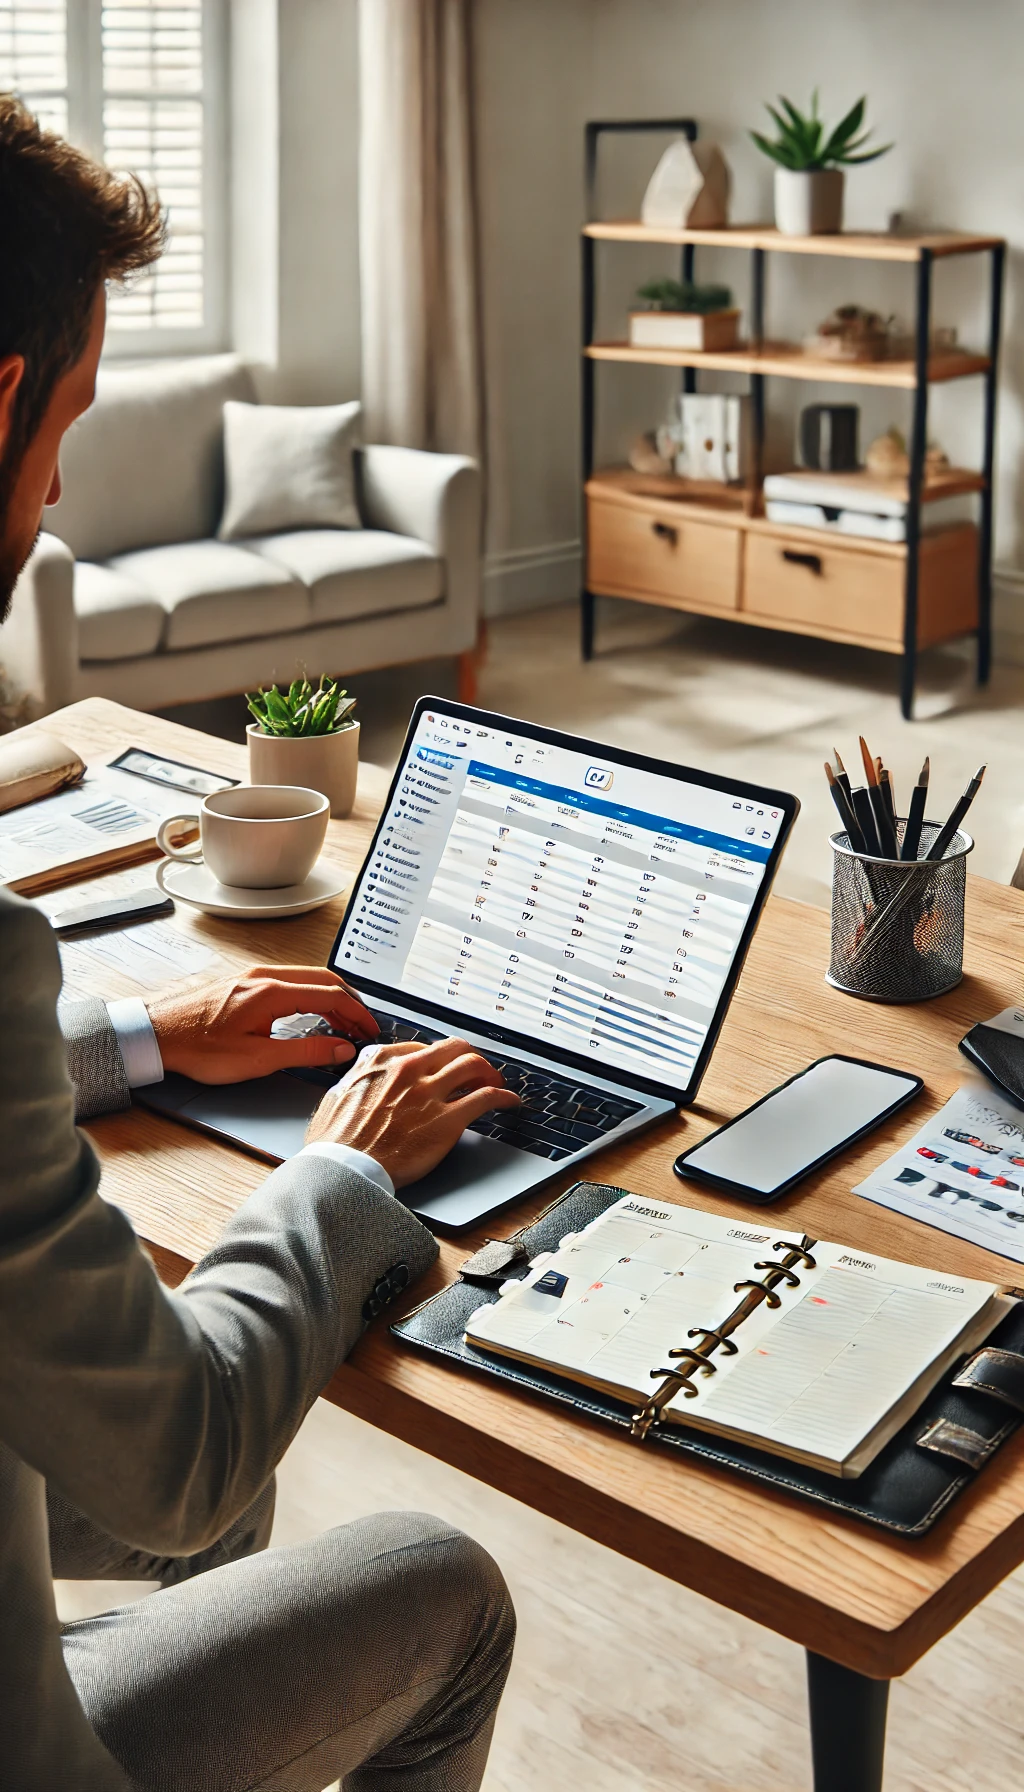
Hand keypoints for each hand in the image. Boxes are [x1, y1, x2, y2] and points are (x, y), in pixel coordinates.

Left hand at [146, 965, 378, 1083]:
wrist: (155, 1034)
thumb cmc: (198, 1047)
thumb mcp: (257, 1059)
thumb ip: (304, 1052)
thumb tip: (339, 1048)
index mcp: (273, 992)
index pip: (331, 995)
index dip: (357, 1014)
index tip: (370, 1029)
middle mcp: (265, 976)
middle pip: (323, 979)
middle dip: (349, 1002)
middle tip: (362, 1025)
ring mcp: (252, 976)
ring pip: (306, 977)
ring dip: (329, 997)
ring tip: (341, 1022)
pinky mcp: (242, 982)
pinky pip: (288, 980)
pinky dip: (309, 994)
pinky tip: (309, 1013)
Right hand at [305, 1038, 520, 1187]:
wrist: (344, 1169)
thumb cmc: (335, 1142)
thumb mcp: (335, 1096)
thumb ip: (355, 1081)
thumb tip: (359, 1081)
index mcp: (380, 1061)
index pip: (422, 1048)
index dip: (438, 1058)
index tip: (443, 1066)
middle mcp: (409, 1070)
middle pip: (454, 1048)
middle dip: (469, 1057)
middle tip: (475, 1071)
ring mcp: (430, 1093)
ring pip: (474, 1065)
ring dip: (489, 1072)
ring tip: (494, 1083)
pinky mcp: (448, 1120)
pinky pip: (486, 1098)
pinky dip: (503, 1096)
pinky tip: (508, 1102)